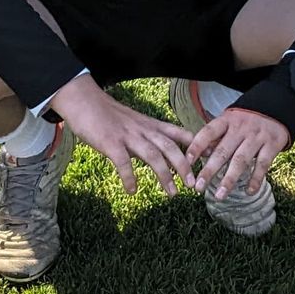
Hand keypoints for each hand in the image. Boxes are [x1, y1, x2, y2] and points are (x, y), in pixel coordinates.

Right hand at [50, 76, 193, 197]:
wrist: (84, 100)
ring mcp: (127, 136)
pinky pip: (123, 162)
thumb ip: (147, 137)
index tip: (210, 157)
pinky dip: (129, 177)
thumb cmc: (107, 114)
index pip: (178, 133)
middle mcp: (143, 129)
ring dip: (165, 175)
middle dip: (184, 166)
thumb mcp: (133, 123)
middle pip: (170, 146)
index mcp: (149, 125)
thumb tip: (160, 157)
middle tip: (193, 185)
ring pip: (153, 155)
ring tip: (173, 193)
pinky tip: (132, 190)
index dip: (195, 146)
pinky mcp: (111, 142)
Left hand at [184, 106, 289, 201]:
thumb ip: (216, 137)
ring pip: (241, 160)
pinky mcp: (272, 144)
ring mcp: (257, 136)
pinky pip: (262, 164)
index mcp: (227, 120)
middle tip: (198, 187)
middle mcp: (241, 128)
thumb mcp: (230, 121)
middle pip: (223, 151)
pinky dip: (256, 179)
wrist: (276, 107)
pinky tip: (248, 192)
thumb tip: (199, 155)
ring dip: (229, 179)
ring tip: (219, 196)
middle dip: (209, 170)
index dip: (197, 146)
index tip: (187, 162)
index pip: (209, 132)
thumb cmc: (246, 120)